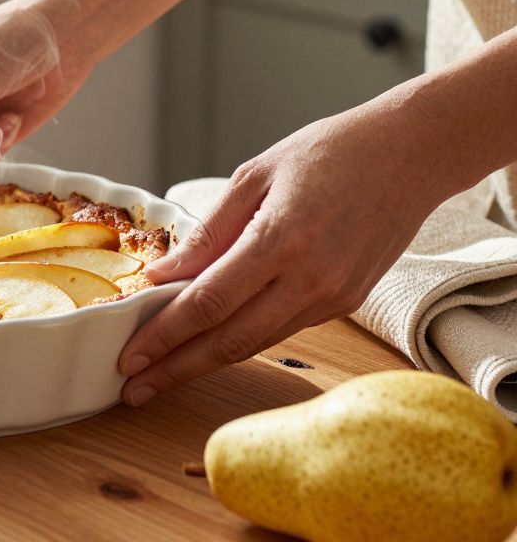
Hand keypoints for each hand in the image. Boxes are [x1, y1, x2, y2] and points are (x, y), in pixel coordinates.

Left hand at [117, 100, 452, 405]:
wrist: (412, 154)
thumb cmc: (330, 152)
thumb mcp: (255, 176)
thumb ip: (208, 232)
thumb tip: (163, 276)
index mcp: (281, 240)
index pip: (208, 304)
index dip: (164, 336)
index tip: (129, 356)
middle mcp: (310, 279)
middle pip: (229, 341)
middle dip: (176, 369)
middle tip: (134, 389)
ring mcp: (333, 297)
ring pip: (256, 343)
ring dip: (205, 363)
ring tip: (162, 375)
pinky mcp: (346, 303)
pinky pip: (281, 329)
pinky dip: (242, 339)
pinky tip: (208, 344)